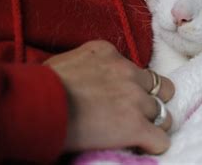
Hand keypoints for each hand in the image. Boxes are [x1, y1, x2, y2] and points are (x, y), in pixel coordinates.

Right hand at [44, 40, 174, 153]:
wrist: (37, 104)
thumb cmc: (40, 86)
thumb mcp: (66, 62)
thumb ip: (86, 66)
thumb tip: (84, 78)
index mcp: (109, 53)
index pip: (135, 68)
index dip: (132, 86)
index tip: (121, 97)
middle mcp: (127, 72)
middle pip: (159, 88)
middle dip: (152, 101)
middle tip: (139, 114)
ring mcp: (134, 99)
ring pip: (164, 114)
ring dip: (153, 125)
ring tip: (139, 135)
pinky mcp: (135, 126)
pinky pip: (160, 139)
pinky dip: (154, 146)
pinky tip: (142, 148)